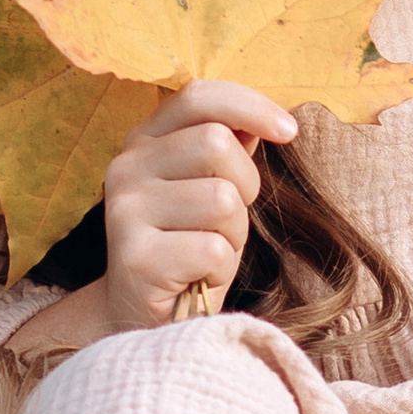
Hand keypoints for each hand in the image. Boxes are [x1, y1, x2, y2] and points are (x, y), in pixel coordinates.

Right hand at [102, 79, 296, 328]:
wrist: (146, 318)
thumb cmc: (189, 246)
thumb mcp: (210, 188)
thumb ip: (227, 148)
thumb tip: (266, 118)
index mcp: (143, 141)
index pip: (198, 96)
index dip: (250, 105)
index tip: (288, 131)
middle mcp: (125, 168)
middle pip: (217, 144)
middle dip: (245, 186)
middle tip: (227, 222)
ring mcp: (124, 212)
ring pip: (221, 199)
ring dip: (234, 233)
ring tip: (208, 253)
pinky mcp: (135, 258)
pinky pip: (214, 249)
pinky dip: (220, 269)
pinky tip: (197, 278)